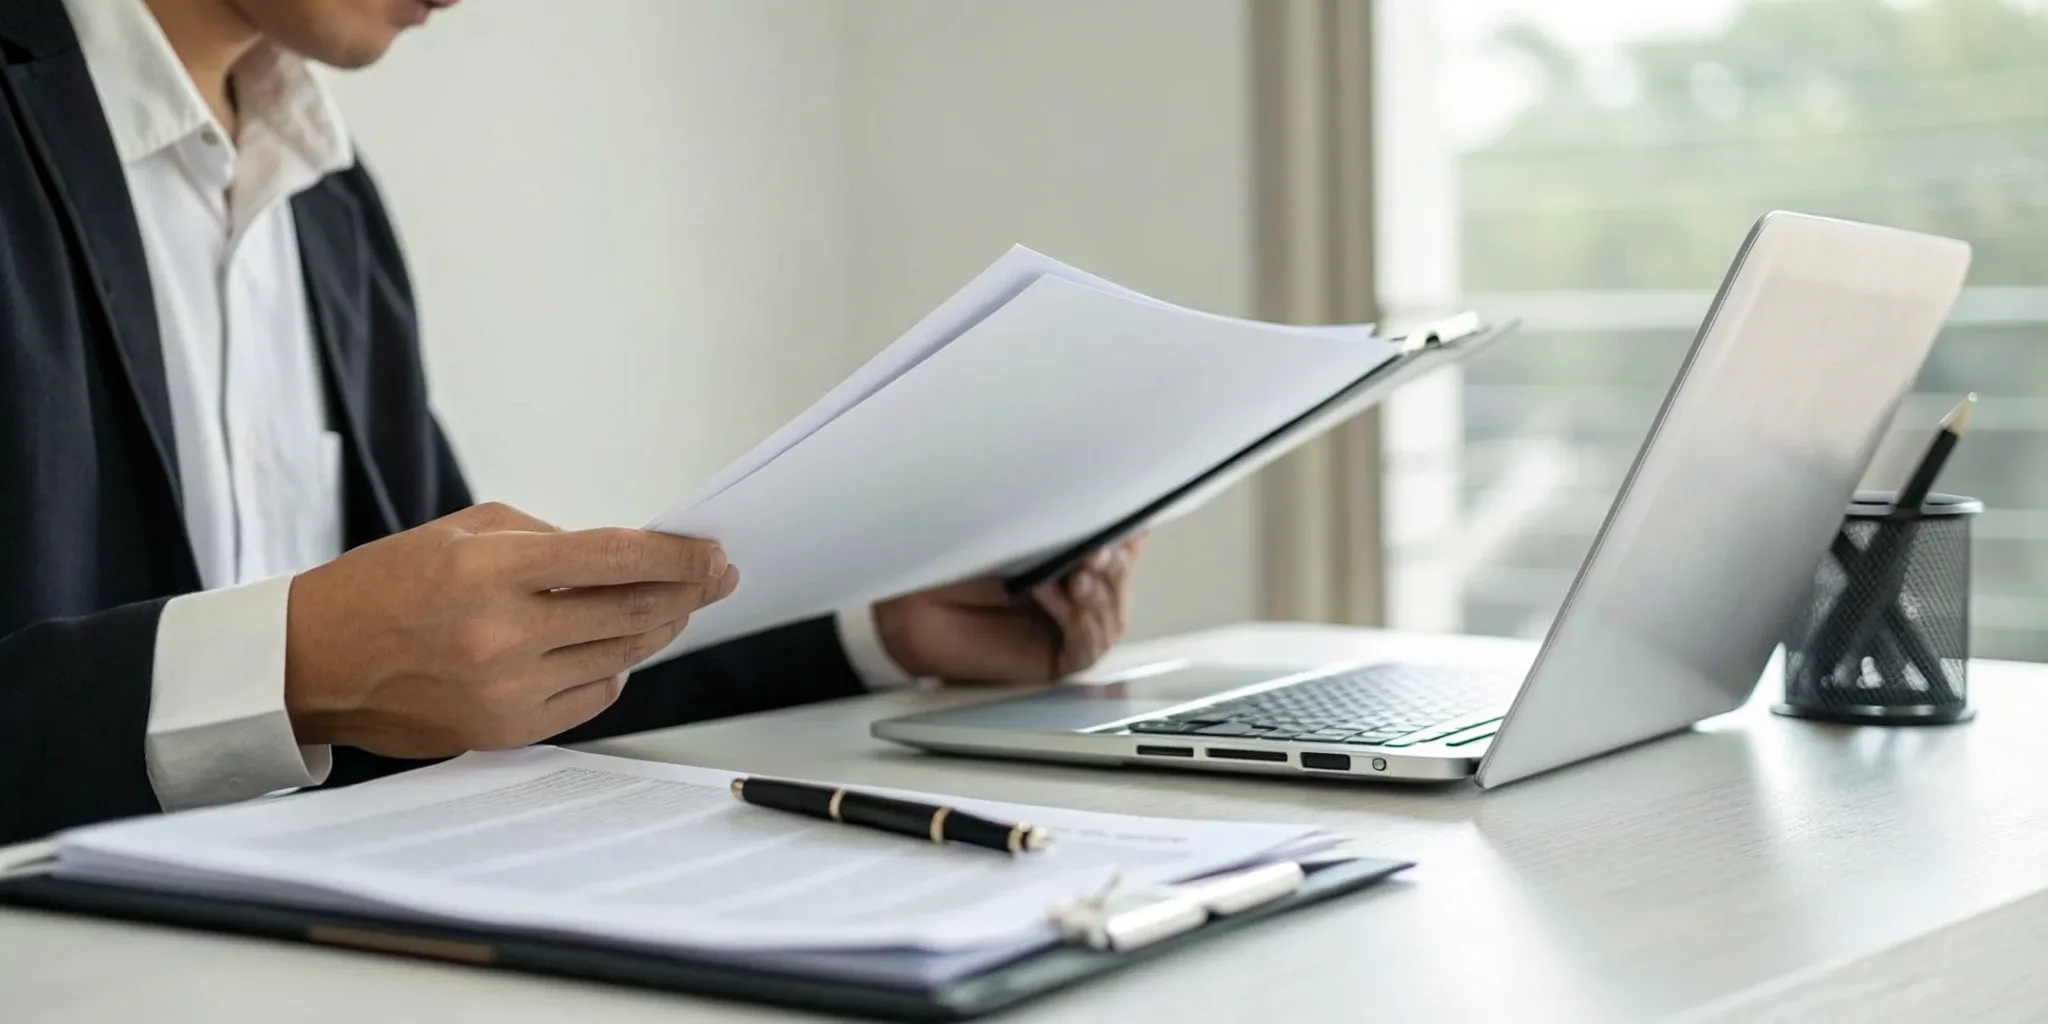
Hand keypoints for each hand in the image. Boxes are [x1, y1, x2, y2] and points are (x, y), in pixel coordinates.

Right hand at [284, 502, 737, 757]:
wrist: (315, 662)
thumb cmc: (388, 585)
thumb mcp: (463, 534)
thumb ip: (548, 540)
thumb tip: (626, 556)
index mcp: (490, 573)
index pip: (612, 559)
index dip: (673, 555)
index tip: (711, 551)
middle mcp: (502, 636)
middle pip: (629, 613)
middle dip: (687, 591)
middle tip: (718, 576)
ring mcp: (506, 691)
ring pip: (620, 657)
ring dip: (658, 629)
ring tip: (679, 605)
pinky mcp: (506, 731)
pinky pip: (592, 697)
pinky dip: (616, 669)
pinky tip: (621, 648)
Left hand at [874, 536, 1143, 681]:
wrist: (913, 601)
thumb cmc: (954, 561)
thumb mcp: (1018, 528)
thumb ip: (1064, 523)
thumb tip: (1111, 507)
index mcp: (1070, 558)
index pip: (1119, 550)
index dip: (1127, 538)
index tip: (1128, 521)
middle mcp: (1072, 594)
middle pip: (1120, 584)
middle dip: (1114, 566)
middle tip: (1098, 550)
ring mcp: (1065, 630)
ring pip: (1111, 617)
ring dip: (1098, 592)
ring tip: (1076, 571)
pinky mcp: (1054, 662)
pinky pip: (1086, 647)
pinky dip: (1077, 620)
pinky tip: (1053, 594)